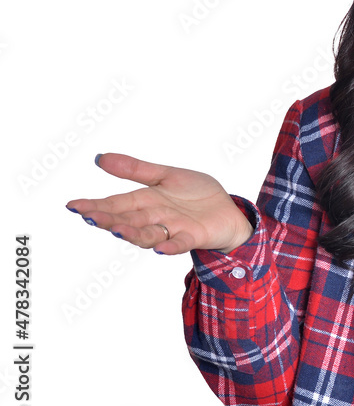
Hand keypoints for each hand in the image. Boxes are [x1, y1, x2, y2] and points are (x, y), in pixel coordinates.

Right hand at [66, 153, 253, 254]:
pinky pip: (180, 243)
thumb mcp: (166, 175)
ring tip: (116, 229)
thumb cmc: (196, 195)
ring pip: (147, 234)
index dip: (95, 205)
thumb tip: (99, 158)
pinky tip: (160, 248)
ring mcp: (173, 229)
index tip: (72, 205)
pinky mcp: (193, 236)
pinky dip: (170, 246)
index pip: (116, 203)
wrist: (229, 210)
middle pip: (127, 220)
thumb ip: (135, 170)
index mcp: (146, 201)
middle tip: (88, 217)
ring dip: (132, 233)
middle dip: (107, 219)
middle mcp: (155, 218)